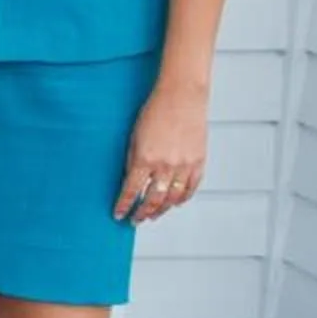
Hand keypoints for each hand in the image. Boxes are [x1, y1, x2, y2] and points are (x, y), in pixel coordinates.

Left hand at [116, 84, 208, 221]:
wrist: (182, 97)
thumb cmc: (154, 112)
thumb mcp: (134, 136)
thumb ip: (132, 160)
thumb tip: (130, 181)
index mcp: (145, 158)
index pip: (131, 191)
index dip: (124, 205)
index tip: (118, 214)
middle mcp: (165, 166)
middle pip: (153, 199)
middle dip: (142, 213)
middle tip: (135, 220)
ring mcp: (184, 166)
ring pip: (173, 198)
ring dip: (161, 210)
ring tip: (152, 215)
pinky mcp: (199, 162)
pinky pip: (190, 188)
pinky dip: (182, 199)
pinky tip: (174, 203)